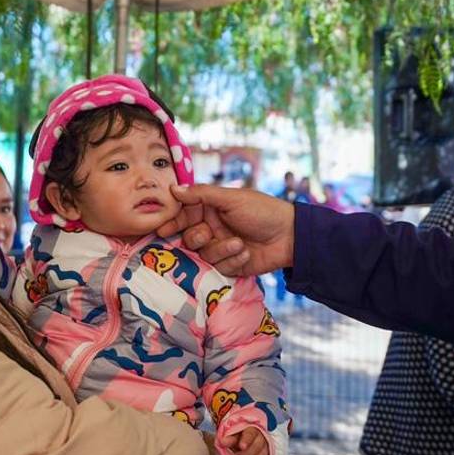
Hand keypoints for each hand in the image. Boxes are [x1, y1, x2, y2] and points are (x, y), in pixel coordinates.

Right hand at [156, 185, 294, 275]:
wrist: (290, 236)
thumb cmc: (262, 211)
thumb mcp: (232, 198)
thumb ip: (201, 194)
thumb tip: (173, 188)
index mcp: (210, 208)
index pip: (183, 215)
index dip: (172, 222)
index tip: (163, 229)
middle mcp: (212, 227)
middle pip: (188, 237)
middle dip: (196, 237)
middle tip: (206, 234)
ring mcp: (220, 247)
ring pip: (203, 255)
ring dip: (221, 249)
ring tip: (239, 243)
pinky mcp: (229, 265)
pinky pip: (219, 267)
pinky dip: (233, 260)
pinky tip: (247, 253)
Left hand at [222, 427, 268, 454]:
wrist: (246, 444)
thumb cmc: (239, 439)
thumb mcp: (233, 436)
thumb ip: (229, 439)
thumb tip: (223, 441)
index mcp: (252, 430)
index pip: (251, 434)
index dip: (246, 441)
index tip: (241, 446)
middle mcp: (261, 438)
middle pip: (257, 446)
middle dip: (246, 454)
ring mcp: (266, 448)